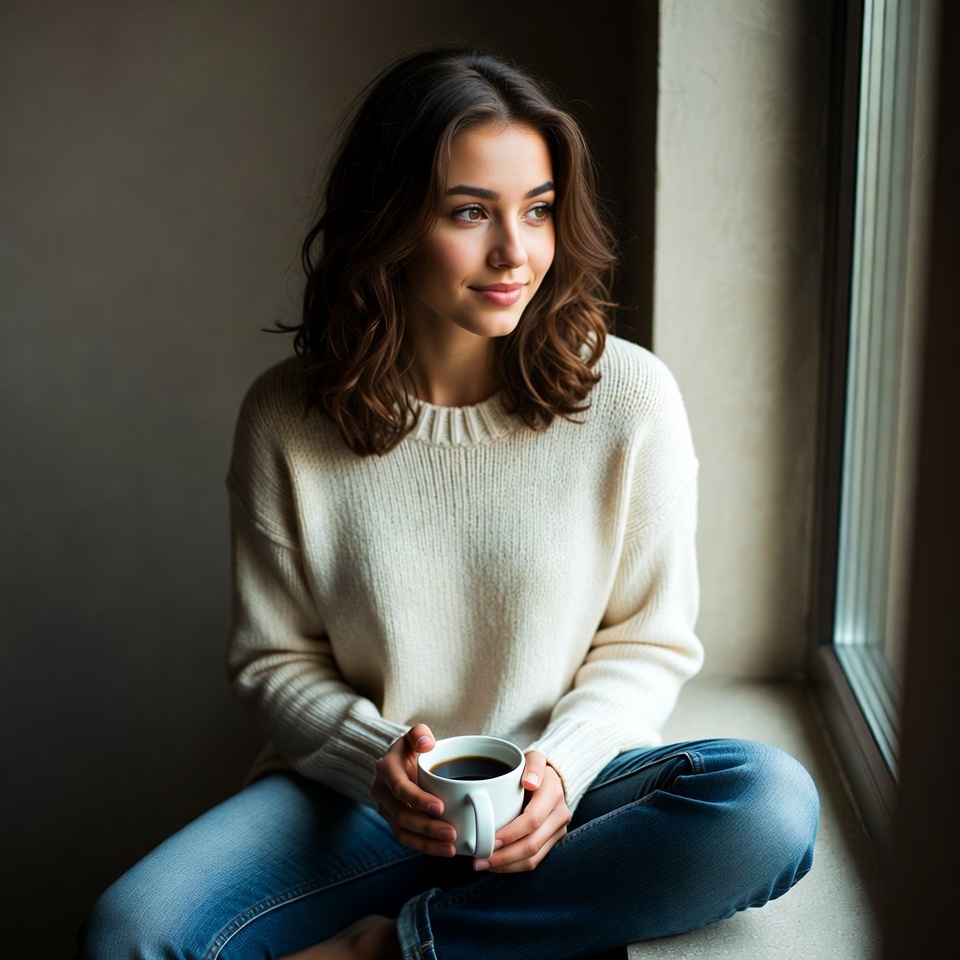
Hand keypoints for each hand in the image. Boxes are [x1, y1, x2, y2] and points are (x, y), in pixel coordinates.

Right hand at [370, 723, 457, 857]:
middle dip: (427, 827)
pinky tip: (444, 850)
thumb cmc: (412, 748)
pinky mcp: (393, 822)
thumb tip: (427, 743)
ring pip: (402, 832)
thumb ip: (419, 734)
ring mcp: (386, 810)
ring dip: (426, 843)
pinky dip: (424, 847)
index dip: (418, 799)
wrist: (400, 763)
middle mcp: (382, 792)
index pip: (400, 788)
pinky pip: (406, 839)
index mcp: (386, 769)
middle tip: (452, 832)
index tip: (441, 806)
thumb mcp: (414, 735)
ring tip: (451, 848)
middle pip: (402, 815)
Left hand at [477, 751, 570, 872]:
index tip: (489, 839)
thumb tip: (530, 782)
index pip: (532, 819)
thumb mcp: (534, 758)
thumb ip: (533, 766)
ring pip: (534, 858)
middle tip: (479, 859)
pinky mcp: (553, 841)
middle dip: (504, 856)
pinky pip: (535, 860)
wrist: (553, 778)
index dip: (511, 833)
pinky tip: (496, 865)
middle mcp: (559, 814)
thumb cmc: (534, 769)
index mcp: (553, 793)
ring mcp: (558, 830)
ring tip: (483, 865)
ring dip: (507, 865)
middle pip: (532, 844)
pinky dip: (514, 866)